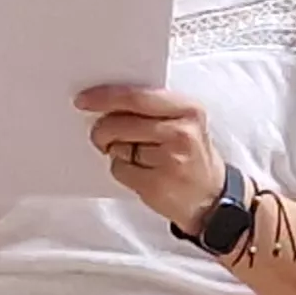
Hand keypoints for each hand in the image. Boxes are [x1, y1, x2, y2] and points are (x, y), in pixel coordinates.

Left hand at [77, 85, 221, 228]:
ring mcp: (170, 160)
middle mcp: (182, 133)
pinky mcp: (157, 184)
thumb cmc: (191, 156)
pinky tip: (140, 172)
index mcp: (188, 109)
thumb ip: (152, 108)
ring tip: (137, 156)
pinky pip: (120, 170)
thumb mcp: (184, 122)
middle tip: (100, 136)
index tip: (83, 99)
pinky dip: (122, 170)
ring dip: (117, 152)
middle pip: (121, 123)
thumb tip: (106, 103)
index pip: (137, 97)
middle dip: (102, 129)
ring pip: (118, 147)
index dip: (105, 97)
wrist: (211, 197)